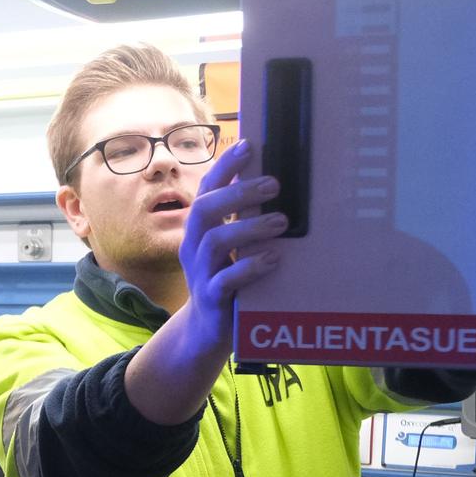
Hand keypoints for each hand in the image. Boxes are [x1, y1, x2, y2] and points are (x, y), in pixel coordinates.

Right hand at [177, 139, 284, 356]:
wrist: (207, 330)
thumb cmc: (227, 280)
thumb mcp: (232, 248)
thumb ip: (244, 221)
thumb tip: (278, 187)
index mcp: (200, 230)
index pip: (206, 190)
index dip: (225, 167)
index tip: (248, 146)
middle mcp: (194, 247)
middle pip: (205, 209)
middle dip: (237, 193)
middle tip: (273, 184)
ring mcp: (201, 273)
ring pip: (216, 242)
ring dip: (250, 227)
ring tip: (281, 221)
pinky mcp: (212, 299)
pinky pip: (226, 280)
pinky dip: (250, 267)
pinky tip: (273, 259)